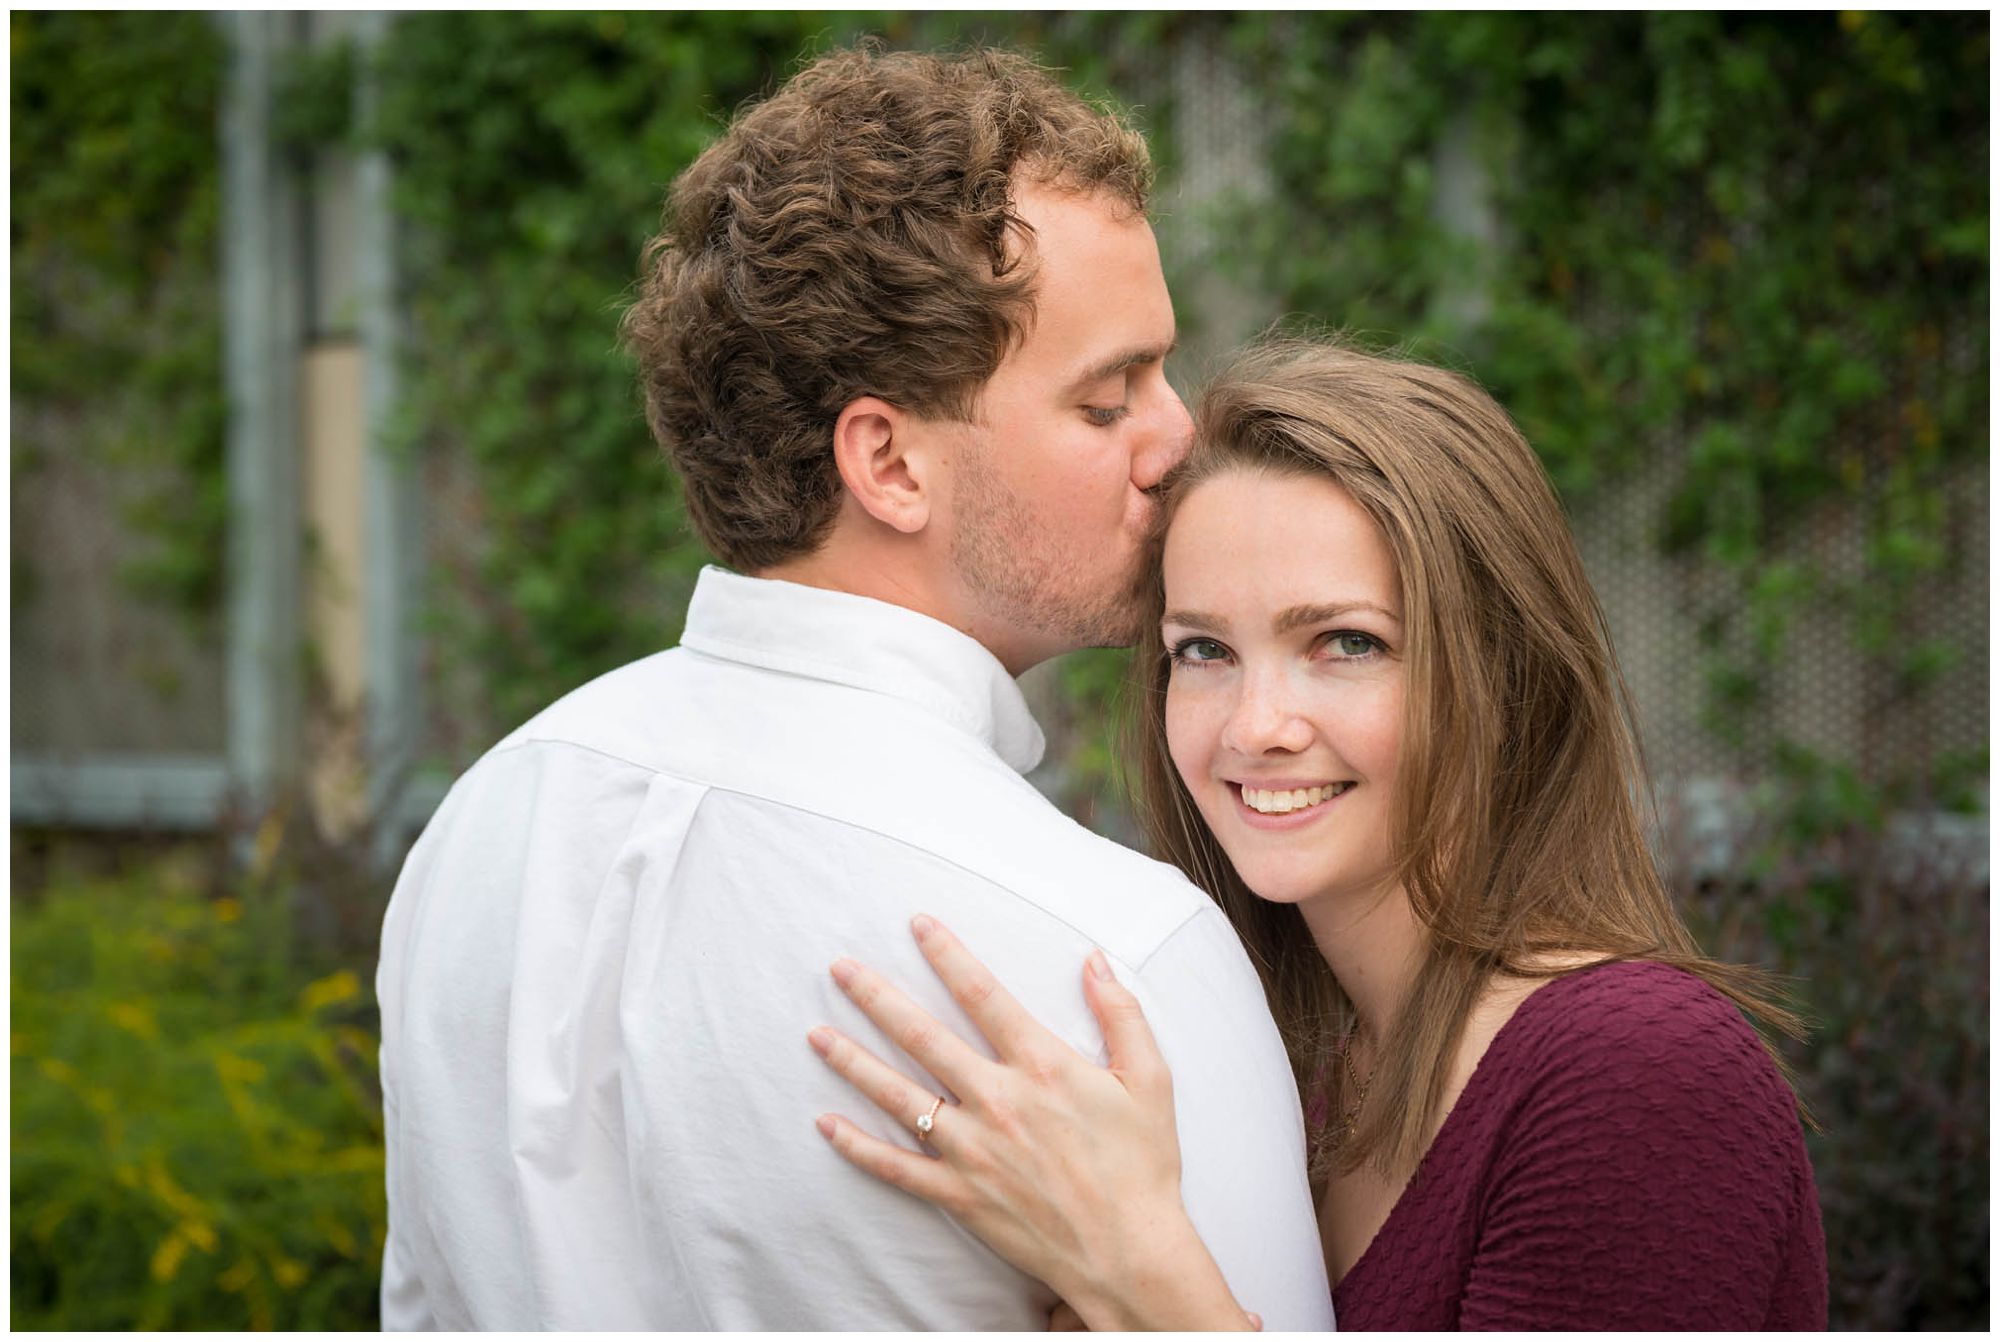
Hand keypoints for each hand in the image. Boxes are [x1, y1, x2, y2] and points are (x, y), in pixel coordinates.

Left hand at [808, 915, 1252, 1330]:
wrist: (1130, 1253)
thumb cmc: (1143, 1165)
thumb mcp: (1150, 1080)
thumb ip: (1122, 1014)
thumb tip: (1095, 960)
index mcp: (1042, 1065)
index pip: (982, 993)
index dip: (947, 953)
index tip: (917, 923)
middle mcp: (998, 1100)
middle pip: (922, 1036)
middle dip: (876, 997)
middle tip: (839, 969)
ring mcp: (973, 1150)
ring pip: (898, 1096)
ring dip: (853, 1062)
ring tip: (816, 1034)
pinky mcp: (961, 1194)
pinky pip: (898, 1168)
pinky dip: (858, 1147)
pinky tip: (826, 1125)